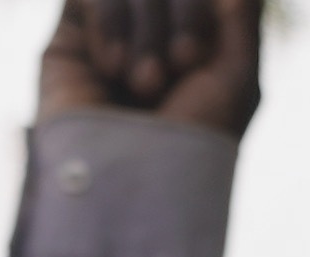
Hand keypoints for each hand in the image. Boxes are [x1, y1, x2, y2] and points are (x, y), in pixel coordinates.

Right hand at [39, 0, 263, 136]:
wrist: (128, 185)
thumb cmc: (188, 144)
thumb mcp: (236, 78)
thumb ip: (240, 16)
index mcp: (196, 45)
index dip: (198, 9)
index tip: (194, 60)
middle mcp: (155, 38)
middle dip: (181, 13)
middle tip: (179, 64)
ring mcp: (112, 37)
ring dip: (146, 29)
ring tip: (143, 85)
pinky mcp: (69, 42)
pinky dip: (109, 24)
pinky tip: (112, 69)